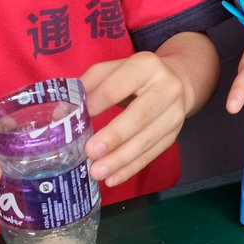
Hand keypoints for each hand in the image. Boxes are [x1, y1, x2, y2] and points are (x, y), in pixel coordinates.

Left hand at [81, 52, 194, 187]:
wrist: (179, 80)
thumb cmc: (136, 76)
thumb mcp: (114, 69)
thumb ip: (90, 84)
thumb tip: (64, 110)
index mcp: (147, 65)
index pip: (118, 87)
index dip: (97, 103)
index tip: (77, 119)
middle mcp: (167, 88)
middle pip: (139, 116)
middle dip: (114, 136)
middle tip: (90, 152)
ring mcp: (175, 113)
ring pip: (147, 139)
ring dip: (120, 159)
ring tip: (97, 172)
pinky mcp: (175, 134)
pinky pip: (153, 154)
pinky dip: (131, 168)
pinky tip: (113, 178)